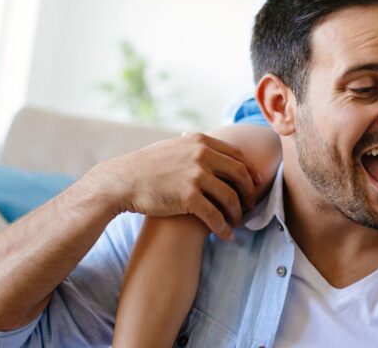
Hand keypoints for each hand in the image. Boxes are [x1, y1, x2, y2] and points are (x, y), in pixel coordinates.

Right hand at [84, 132, 262, 240]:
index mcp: (201, 141)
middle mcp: (202, 155)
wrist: (121, 181)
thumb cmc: (146, 167)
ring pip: (230, 197)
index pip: (237, 155)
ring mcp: (196, 175)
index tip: (256, 183)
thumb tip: (213, 150)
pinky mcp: (188, 196)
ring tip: (238, 222)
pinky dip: (223, 228)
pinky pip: (215, 215)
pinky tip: (227, 236)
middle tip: (251, 205)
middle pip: (240, 174)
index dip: (250, 171)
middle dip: (249, 192)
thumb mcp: (175, 147)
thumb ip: (196, 148)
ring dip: (238, 212)